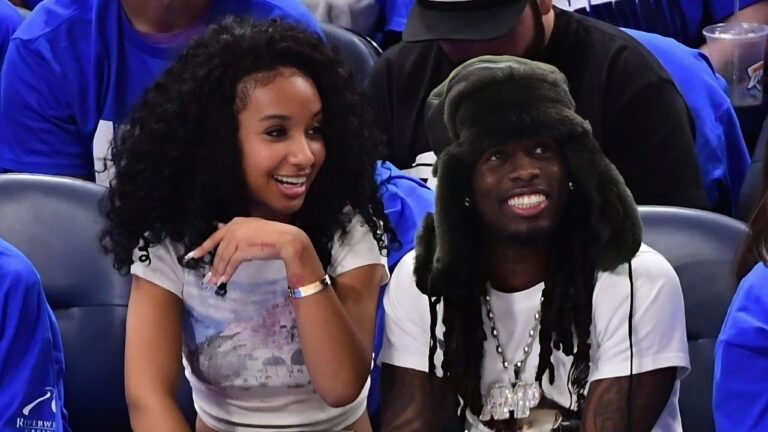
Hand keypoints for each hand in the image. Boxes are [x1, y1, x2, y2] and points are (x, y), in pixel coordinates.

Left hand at [184, 217, 307, 285]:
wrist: (287, 240)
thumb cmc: (274, 235)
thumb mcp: (254, 230)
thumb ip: (241, 233)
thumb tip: (229, 243)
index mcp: (236, 222)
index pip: (215, 236)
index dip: (204, 247)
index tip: (194, 255)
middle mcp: (234, 228)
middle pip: (219, 250)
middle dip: (213, 264)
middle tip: (208, 276)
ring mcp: (237, 238)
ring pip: (223, 258)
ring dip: (219, 271)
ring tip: (216, 281)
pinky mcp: (242, 249)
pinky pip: (231, 264)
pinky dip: (228, 273)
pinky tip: (225, 279)